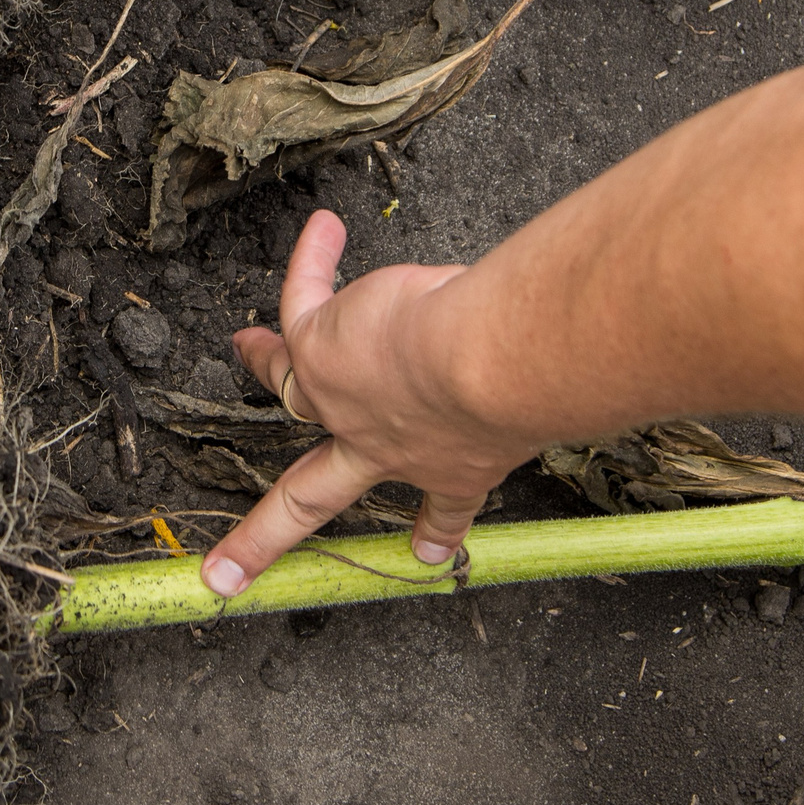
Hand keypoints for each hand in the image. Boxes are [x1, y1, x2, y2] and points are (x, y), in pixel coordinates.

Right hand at [200, 211, 534, 596]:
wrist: (485, 368)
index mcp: (450, 463)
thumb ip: (539, 391)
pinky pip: (301, 298)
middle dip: (265, 535)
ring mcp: (341, 401)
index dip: (433, 528)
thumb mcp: (539, 402)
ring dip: (264, 363)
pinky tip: (326, 230)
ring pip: (285, 391)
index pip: (441, 503)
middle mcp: (386, 445)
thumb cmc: (523, 387)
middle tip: (226, 574)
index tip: (428, 552)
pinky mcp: (319, 348)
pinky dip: (313, 262)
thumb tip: (577, 362)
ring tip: (246, 344)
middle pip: (308, 496)